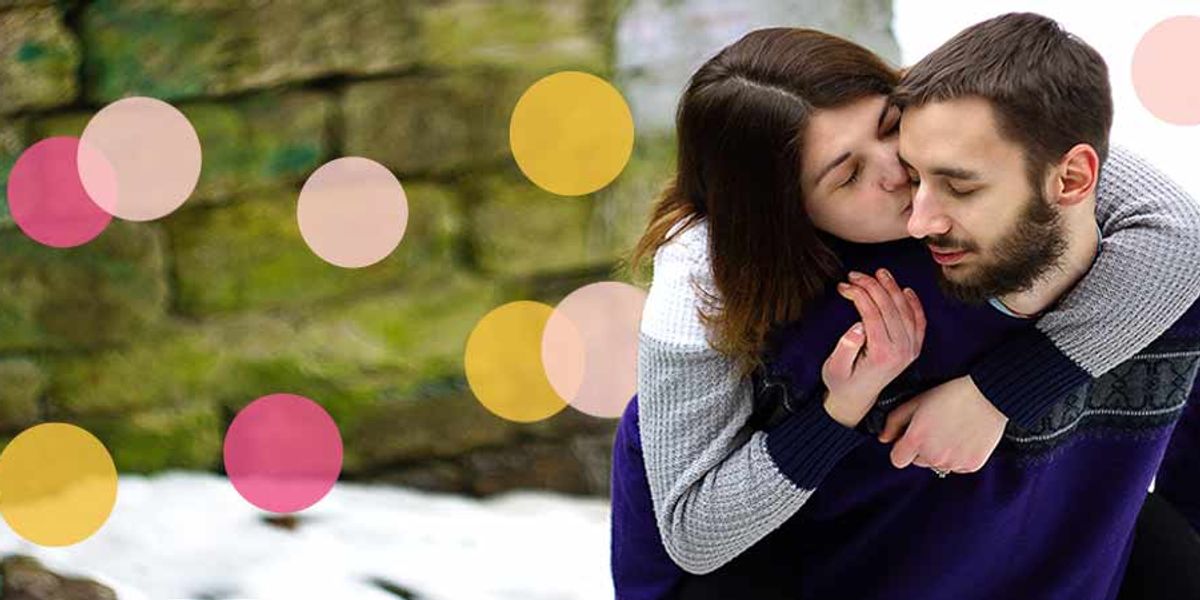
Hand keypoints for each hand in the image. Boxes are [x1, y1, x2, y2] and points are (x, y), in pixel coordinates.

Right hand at [821, 269, 925, 427]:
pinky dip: (914, 303)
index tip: (843, 285)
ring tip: (879, 273)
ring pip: (906, 310)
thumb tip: (858, 325)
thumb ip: (845, 347)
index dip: (858, 294)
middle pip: (890, 308)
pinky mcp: (913, 348)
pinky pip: (919, 321)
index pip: (873, 313)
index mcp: (882, 354)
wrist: (856, 399)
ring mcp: (911, 349)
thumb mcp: (834, 367)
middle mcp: (902, 351)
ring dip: (893, 288)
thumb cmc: (842, 382)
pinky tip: (905, 290)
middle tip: (855, 275)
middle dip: (872, 286)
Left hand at [880, 375, 1009, 473]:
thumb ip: (894, 421)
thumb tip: (884, 438)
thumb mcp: (917, 401)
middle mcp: (933, 455)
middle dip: (922, 449)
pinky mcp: (971, 465)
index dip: (902, 448)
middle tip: (935, 428)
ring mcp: (953, 462)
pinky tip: (964, 437)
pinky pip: (958, 466)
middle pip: (918, 462)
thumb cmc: (951, 394)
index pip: (897, 460)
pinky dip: (959, 456)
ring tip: (952, 430)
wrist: (988, 395)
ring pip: (938, 465)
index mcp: (916, 439)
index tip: (910, 438)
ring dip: (940, 453)